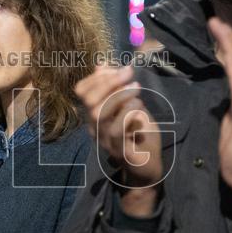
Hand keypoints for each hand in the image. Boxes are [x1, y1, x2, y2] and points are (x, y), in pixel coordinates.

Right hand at [75, 65, 163, 215]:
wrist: (149, 168)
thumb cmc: (140, 135)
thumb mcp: (130, 105)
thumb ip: (116, 88)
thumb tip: (102, 65)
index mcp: (95, 115)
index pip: (82, 91)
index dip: (97, 76)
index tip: (119, 68)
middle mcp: (95, 128)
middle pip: (89, 100)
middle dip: (109, 82)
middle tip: (129, 74)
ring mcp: (106, 141)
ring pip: (100, 113)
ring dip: (119, 96)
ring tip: (137, 89)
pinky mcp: (120, 151)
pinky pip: (116, 130)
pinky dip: (127, 113)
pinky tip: (139, 107)